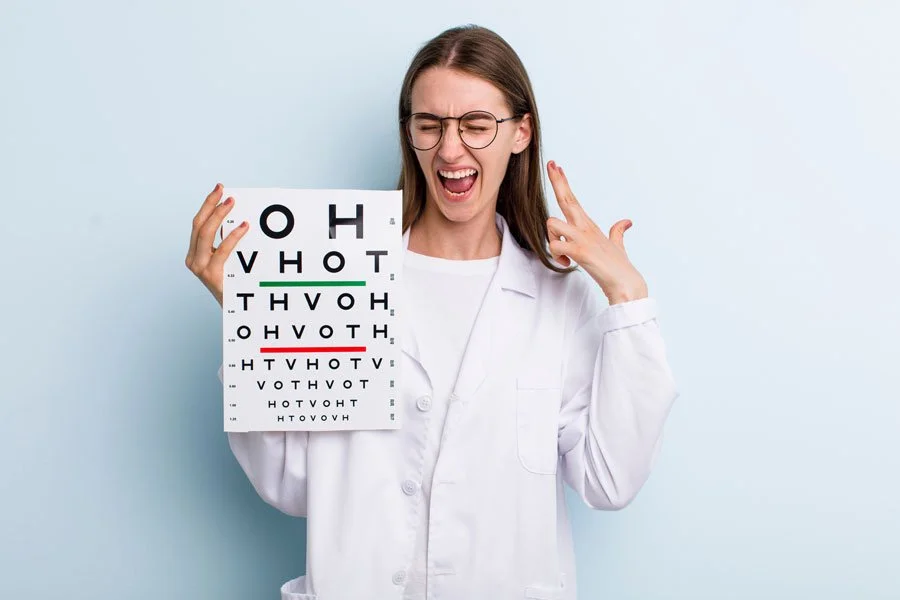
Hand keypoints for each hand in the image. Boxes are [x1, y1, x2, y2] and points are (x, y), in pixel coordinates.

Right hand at [185, 183, 248, 306]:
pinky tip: (243, 227)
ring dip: (219, 215)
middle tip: (224, 191)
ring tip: (232, 202)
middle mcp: (193, 260)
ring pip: (205, 234)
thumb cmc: (237, 285)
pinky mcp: (212, 277)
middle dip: (210, 205)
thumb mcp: (230, 262)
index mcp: (195, 254)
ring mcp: (200, 269)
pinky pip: (221, 251)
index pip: (198, 224)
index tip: (219, 189)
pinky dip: (232, 236)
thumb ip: (228, 244)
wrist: (238, 313)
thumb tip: (243, 218)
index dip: (207, 205)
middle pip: (199, 225)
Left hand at [545, 161, 648, 304]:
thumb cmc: (619, 268)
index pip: (572, 200)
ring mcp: (583, 239)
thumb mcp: (617, 246)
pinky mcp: (580, 252)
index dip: (563, 183)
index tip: (556, 166)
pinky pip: (555, 245)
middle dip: (558, 181)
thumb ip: (618, 232)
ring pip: (552, 223)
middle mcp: (585, 228)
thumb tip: (626, 222)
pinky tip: (566, 264)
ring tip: (562, 255)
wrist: (627, 285)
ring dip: (551, 238)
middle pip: (566, 199)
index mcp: (589, 226)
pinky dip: (556, 256)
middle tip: (552, 164)